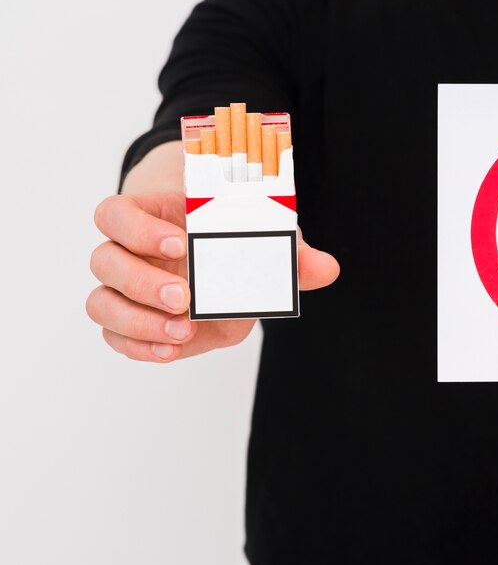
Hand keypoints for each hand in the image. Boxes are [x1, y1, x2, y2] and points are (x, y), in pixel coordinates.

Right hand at [87, 192, 339, 361]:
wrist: (222, 257)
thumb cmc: (235, 236)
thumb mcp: (265, 235)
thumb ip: (291, 252)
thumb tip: (328, 269)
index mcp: (151, 216)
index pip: (116, 213)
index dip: (139, 228)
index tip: (182, 244)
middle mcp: (128, 251)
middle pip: (104, 260)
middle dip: (143, 282)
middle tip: (185, 297)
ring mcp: (125, 289)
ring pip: (101, 303)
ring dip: (138, 320)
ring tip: (181, 330)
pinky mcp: (132, 322)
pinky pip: (115, 336)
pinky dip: (139, 346)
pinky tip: (170, 350)